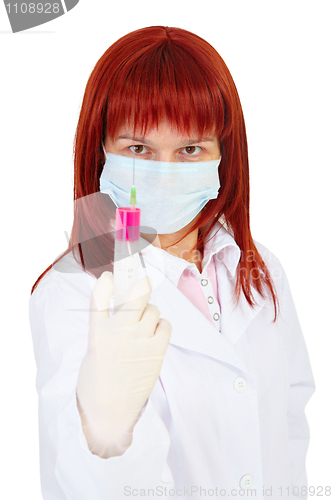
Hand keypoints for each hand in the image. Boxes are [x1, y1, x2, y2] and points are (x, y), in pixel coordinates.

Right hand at [76, 271, 171, 456]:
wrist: (108, 414)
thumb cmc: (98, 383)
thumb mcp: (94, 350)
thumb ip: (106, 327)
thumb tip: (125, 309)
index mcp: (97, 332)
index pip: (100, 297)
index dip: (107, 282)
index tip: (111, 276)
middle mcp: (118, 332)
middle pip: (136, 295)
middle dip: (141, 285)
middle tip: (143, 283)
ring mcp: (138, 341)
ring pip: (152, 309)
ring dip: (150, 313)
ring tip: (144, 326)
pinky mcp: (155, 352)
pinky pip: (165, 326)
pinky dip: (161, 326)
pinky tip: (155, 335)